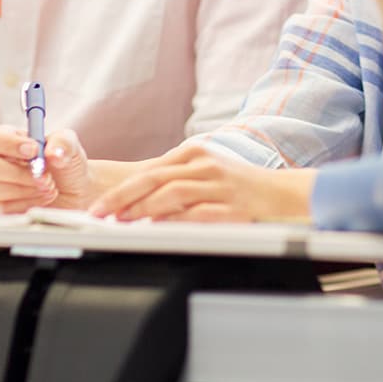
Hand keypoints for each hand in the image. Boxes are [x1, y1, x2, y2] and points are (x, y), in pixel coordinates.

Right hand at [0, 125, 94, 213]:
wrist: (77, 194)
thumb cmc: (68, 166)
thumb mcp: (71, 147)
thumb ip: (63, 142)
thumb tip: (53, 154)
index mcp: (11, 141)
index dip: (10, 144)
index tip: (34, 150)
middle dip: (17, 172)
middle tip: (44, 175)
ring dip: (24, 189)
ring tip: (50, 186)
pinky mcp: (2, 208)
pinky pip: (4, 208)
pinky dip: (28, 203)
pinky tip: (46, 198)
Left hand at [91, 145, 312, 222]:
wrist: (282, 194)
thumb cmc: (240, 186)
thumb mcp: (206, 172)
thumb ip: (175, 180)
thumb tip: (136, 201)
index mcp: (197, 152)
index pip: (150, 171)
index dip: (122, 189)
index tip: (100, 206)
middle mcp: (207, 164)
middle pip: (155, 179)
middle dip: (122, 198)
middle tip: (100, 214)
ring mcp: (220, 184)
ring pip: (172, 193)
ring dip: (143, 210)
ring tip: (123, 223)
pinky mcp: (232, 206)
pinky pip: (197, 213)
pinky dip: (175, 221)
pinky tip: (158, 229)